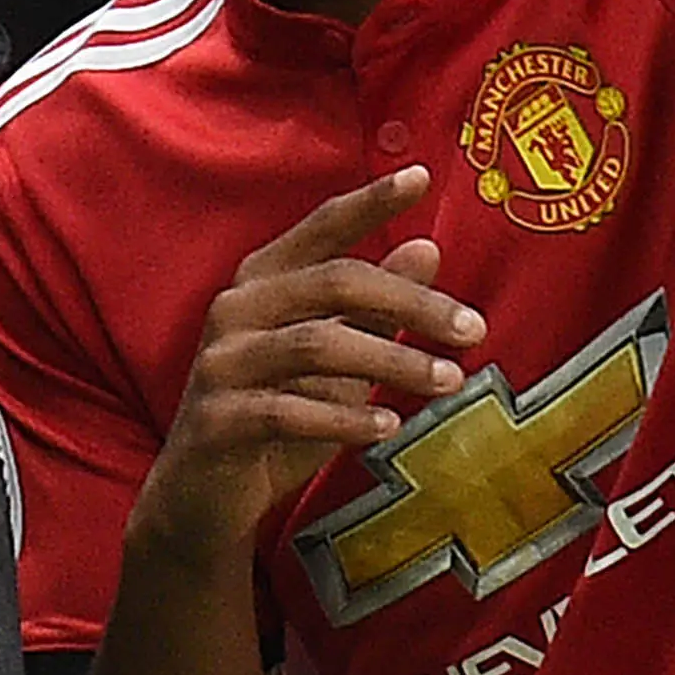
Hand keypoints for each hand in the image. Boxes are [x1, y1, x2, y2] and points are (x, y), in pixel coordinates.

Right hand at [127, 167, 482, 573]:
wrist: (201, 497)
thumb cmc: (274, 418)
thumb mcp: (334, 359)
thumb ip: (373, 307)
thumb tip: (430, 249)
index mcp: (262, 281)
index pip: (321, 228)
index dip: (370, 203)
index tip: (422, 178)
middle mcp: (236, 309)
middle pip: (332, 282)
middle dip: (411, 303)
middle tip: (474, 328)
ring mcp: (221, 363)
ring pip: (315, 345)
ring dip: (391, 362)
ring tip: (447, 381)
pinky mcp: (216, 419)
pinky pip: (287, 411)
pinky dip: (342, 419)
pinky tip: (387, 426)